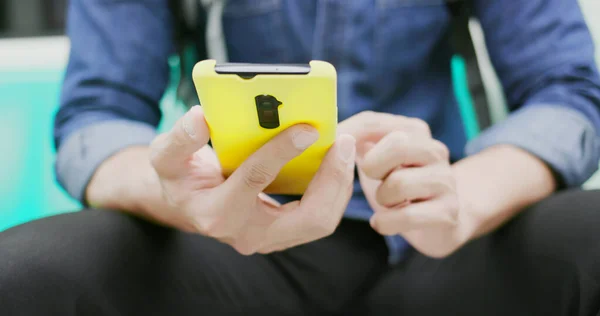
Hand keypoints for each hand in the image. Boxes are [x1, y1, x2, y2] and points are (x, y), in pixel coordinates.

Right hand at [149, 106, 355, 254]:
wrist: (189, 204)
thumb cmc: (180, 177)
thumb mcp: (166, 157)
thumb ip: (179, 140)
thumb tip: (201, 118)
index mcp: (216, 213)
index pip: (255, 180)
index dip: (282, 151)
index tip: (308, 128)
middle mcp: (247, 235)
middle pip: (307, 217)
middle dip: (332, 179)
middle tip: (344, 143)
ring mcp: (269, 240)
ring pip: (320, 222)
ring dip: (339, 186)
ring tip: (344, 149)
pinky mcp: (284, 235)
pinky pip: (319, 218)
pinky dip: (334, 191)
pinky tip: (335, 163)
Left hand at [339, 111, 465, 257]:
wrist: (437, 222)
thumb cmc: (397, 185)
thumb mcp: (375, 159)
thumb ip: (355, 141)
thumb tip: (334, 136)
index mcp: (414, 131)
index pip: (372, 123)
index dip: (346, 140)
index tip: (332, 155)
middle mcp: (435, 150)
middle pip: (396, 145)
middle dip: (373, 167)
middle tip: (373, 179)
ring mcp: (446, 181)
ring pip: (399, 183)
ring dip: (382, 199)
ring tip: (386, 203)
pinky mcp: (449, 212)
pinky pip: (407, 216)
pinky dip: (386, 222)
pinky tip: (382, 222)